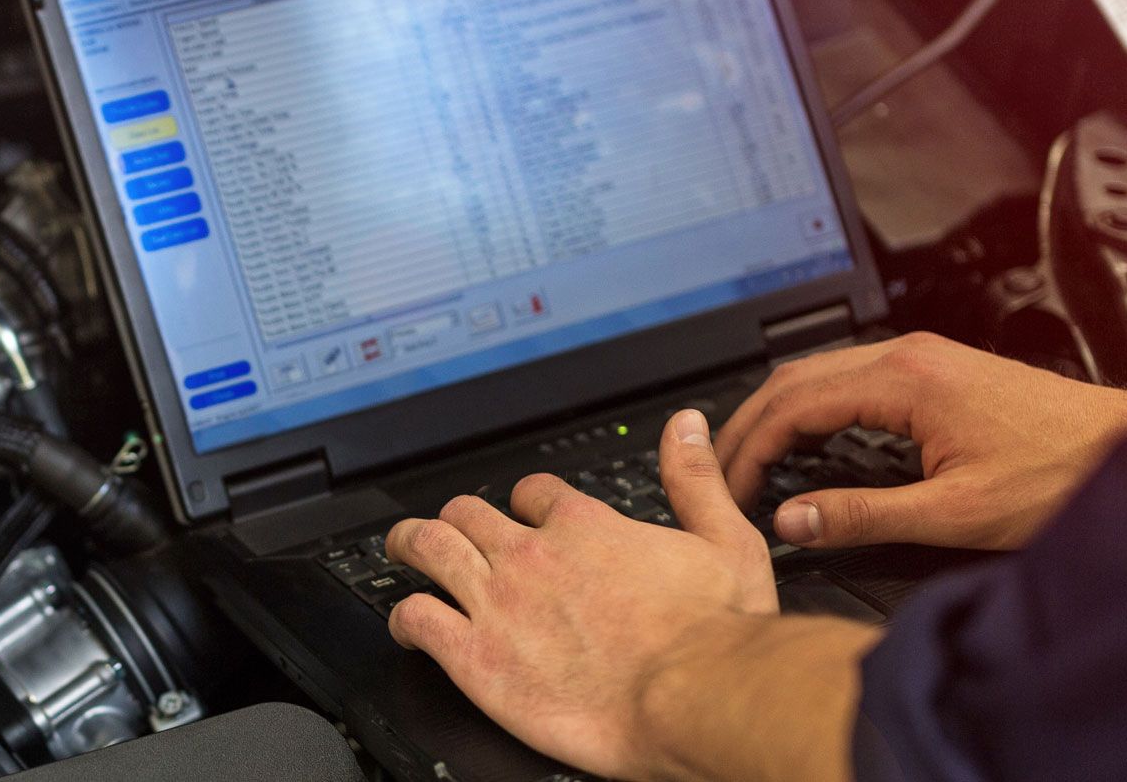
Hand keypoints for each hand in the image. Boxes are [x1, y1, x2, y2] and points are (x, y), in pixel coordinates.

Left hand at [381, 409, 775, 779]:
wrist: (696, 699)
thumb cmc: (716, 635)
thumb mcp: (725, 539)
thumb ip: (695, 478)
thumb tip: (686, 427)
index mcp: (584, 526)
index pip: (533, 493)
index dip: (526, 503)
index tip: (525, 516)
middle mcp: (531, 555)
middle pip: (469, 514)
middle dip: (457, 518)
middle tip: (449, 529)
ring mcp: (497, 602)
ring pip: (429, 549)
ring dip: (408, 544)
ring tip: (401, 549)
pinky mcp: (475, 655)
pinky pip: (417, 619)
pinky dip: (404, 617)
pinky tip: (406, 625)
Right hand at [717, 332, 1126, 549]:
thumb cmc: (1062, 473)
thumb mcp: (955, 511)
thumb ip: (864, 515)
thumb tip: (793, 520)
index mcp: (904, 379)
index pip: (793, 404)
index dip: (749, 449)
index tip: (729, 488)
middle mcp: (909, 355)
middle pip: (795, 378)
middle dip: (748, 425)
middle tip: (720, 473)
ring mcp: (924, 357)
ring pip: (821, 373)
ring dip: (779, 413)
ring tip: (754, 458)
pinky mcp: (938, 370)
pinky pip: (851, 377)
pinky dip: (814, 407)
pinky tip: (810, 440)